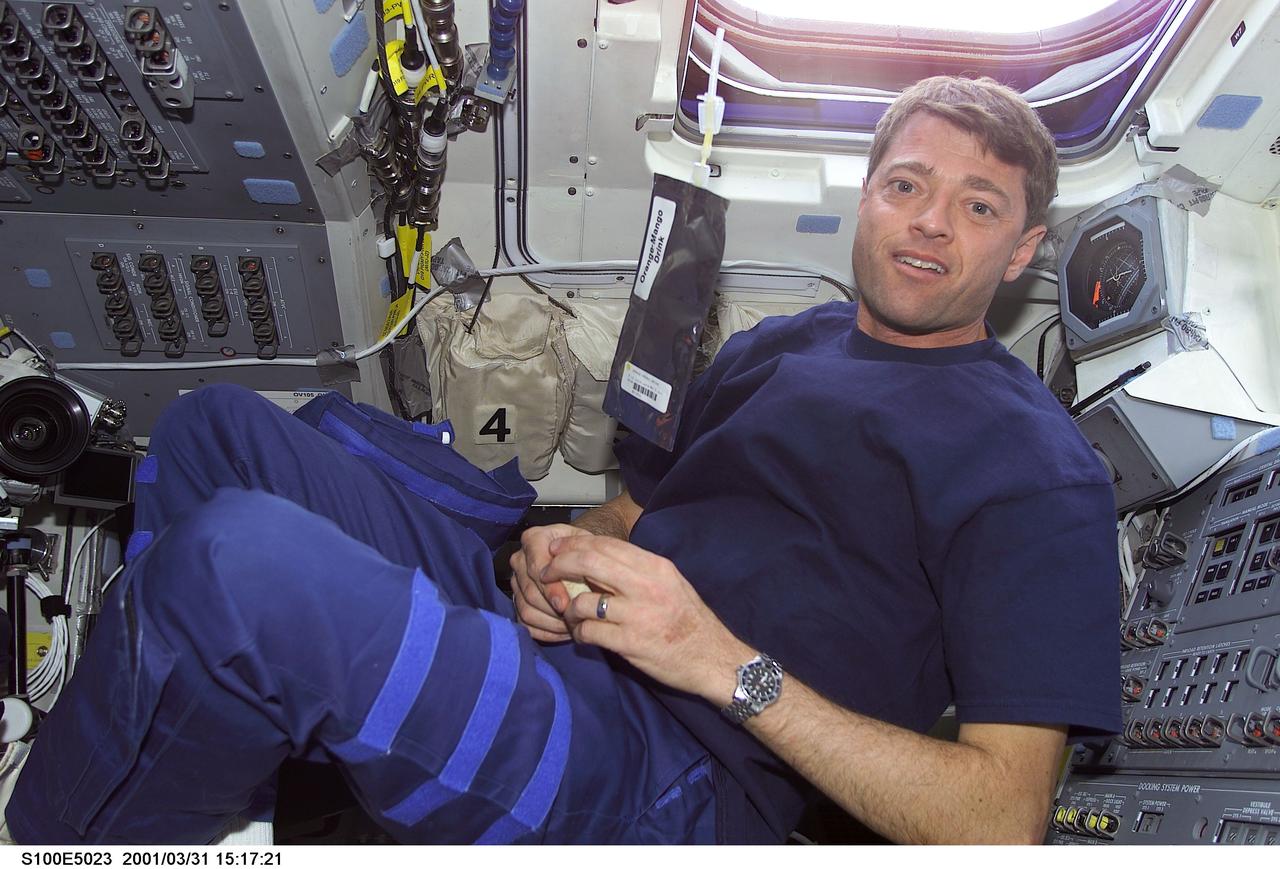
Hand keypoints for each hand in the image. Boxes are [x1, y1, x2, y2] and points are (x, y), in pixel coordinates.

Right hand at [509, 524, 593, 642]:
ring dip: (551, 623)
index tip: (565, 604)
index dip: (550, 588)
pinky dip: (545, 631)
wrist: (581, 558)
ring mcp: (516, 582)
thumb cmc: (587, 552)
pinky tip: (564, 632)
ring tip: (573, 626)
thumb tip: (578, 580)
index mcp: (534, 539)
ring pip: (526, 609)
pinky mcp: (517, 602)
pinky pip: (525, 623)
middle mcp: (520, 559)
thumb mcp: (589, 547)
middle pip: (530, 591)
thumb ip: (583, 559)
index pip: (536, 567)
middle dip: (552, 609)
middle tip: (573, 620)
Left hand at [542, 535, 750, 702]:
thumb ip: (637, 570)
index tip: (557, 550)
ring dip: (568, 609)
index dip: (575, 544)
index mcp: (655, 567)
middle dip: (559, 566)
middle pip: (589, 562)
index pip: (606, 544)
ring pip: (583, 601)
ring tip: (570, 615)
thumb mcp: (670, 583)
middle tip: (546, 574)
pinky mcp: (631, 643)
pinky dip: (579, 633)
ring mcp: (638, 615)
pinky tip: (583, 635)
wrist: (713, 658)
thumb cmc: (689, 620)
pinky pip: (589, 632)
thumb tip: (598, 559)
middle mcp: (646, 585)